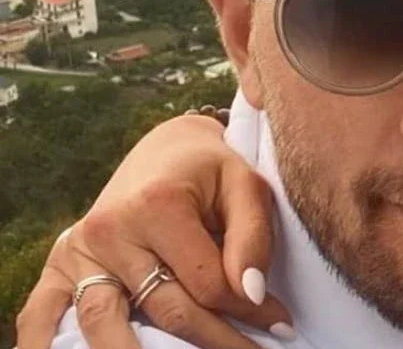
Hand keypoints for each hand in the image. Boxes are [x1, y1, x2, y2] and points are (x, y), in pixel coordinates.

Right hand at [15, 114, 293, 348]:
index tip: (280, 324)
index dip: (248, 311)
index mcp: (158, 206)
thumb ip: (253, 238)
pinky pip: (42, 312)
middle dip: (215, 340)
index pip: (207, 284)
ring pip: (106, 323)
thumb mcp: (246, 188)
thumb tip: (253, 294)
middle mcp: (111, 229)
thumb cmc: (213, 171)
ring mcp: (80, 249)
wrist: (166, 151)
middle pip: (165, 309)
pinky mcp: (61, 263)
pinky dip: (47, 342)